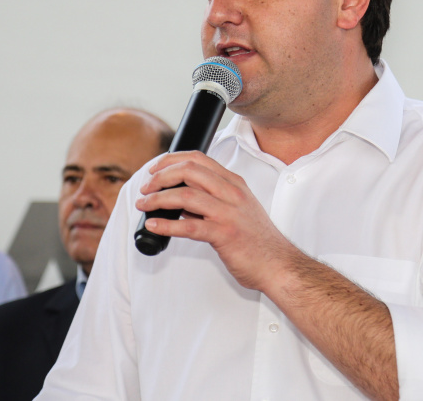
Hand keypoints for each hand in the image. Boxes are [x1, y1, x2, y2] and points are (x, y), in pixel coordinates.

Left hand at [136, 151, 295, 290]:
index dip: (171, 160)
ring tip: (145, 205)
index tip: (155, 168)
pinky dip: (166, 225)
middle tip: (146, 188)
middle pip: (189, 171)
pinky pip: (189, 226)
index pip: (198, 159)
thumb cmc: (257, 240)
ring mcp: (228, 213)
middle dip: (160, 176)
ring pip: (185, 195)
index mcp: (234, 184)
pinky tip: (154, 226)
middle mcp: (232, 193)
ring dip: (158, 199)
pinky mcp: (224, 235)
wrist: (278, 264)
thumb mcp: (237, 210)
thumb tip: (178, 200)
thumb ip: (211, 200)